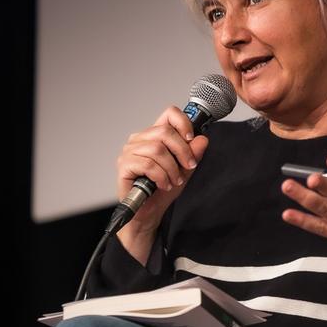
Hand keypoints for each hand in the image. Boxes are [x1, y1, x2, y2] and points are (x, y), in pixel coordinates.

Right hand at [114, 106, 209, 234]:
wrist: (149, 212)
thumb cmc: (162, 190)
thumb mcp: (185, 170)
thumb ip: (193, 154)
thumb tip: (202, 139)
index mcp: (154, 136)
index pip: (169, 114)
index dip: (183, 122)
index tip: (191, 138)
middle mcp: (140, 140)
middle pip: (165, 132)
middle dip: (182, 151)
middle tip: (188, 166)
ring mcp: (129, 152)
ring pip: (157, 149)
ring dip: (171, 168)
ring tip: (174, 180)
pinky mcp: (124, 165)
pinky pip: (148, 164)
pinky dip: (161, 176)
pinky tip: (163, 184)